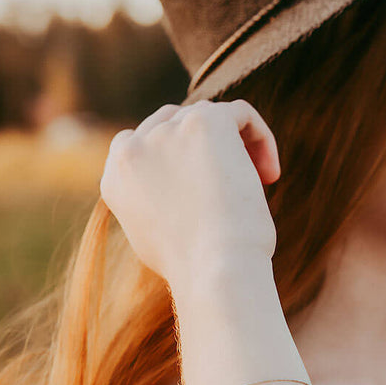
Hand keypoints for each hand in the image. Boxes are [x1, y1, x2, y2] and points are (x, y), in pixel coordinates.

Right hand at [99, 99, 280, 285]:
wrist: (215, 271)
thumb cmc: (197, 268)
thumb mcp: (157, 237)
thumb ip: (156, 201)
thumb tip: (180, 185)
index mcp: (115, 178)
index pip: (141, 143)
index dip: (178, 157)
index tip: (205, 184)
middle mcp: (133, 149)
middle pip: (174, 123)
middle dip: (205, 149)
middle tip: (233, 184)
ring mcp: (167, 131)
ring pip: (208, 117)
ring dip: (234, 145)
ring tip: (258, 182)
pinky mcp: (206, 122)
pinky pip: (240, 113)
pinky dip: (260, 138)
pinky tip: (270, 174)